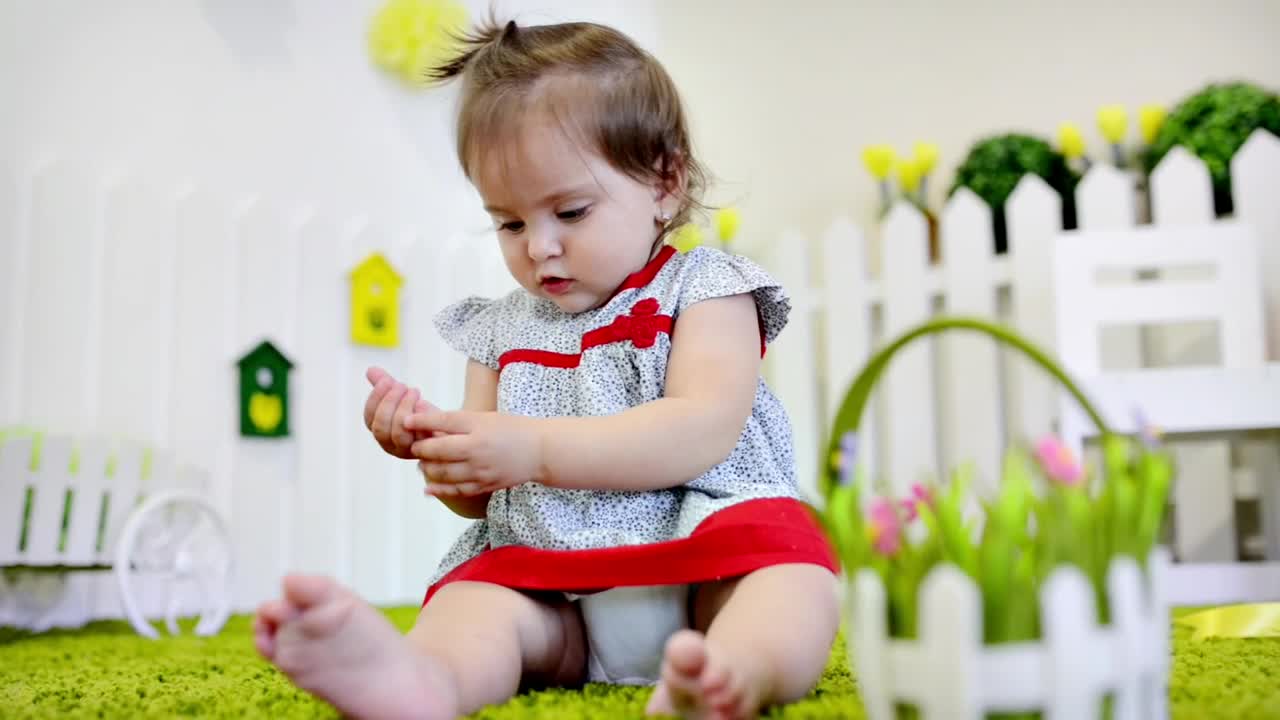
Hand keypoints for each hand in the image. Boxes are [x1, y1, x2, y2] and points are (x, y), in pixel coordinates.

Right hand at [363, 367, 434, 458]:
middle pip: (380, 427)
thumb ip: (387, 385)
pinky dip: (419, 419)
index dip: (375, 398)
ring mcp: (406, 450)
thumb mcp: (404, 396)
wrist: (450, 428)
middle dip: (389, 403)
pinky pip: (418, 438)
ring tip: (414, 391)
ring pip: (397, 433)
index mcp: (381, 430)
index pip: (369, 417)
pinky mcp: (424, 452)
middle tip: (402, 385)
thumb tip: (371, 370)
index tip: (387, 380)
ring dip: (404, 409)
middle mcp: (390, 444)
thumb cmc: (424, 413)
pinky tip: (423, 404)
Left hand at [405, 409, 543, 496]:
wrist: (539, 451)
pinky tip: (428, 487)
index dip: (420, 422)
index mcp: (478, 428)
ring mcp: (480, 470)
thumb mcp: (484, 418)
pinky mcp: (484, 485)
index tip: (406, 421)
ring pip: (442, 473)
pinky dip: (439, 490)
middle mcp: (477, 449)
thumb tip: (424, 420)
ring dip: (427, 468)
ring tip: (423, 463)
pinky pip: (455, 491)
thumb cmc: (510, 429)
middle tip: (415, 446)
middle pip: (438, 450)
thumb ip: (456, 422)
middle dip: (421, 448)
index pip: (442, 423)